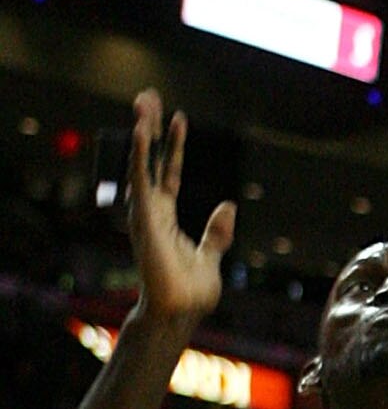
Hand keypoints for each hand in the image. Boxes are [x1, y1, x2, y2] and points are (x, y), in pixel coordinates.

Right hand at [125, 90, 231, 329]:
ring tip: (143, 102)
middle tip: (148, 96)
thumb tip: (228, 206)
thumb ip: (218, 232)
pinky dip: (139, 155)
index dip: (172, 146)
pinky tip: (139, 131)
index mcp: (165, 217)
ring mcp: (144, 213)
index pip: (168, 172)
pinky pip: (140, 180)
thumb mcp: (212, 255)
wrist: (180, 311)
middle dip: (148, 128)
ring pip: (141, 162)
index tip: (178, 120)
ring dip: (141, 131)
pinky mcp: (143, 217)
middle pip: (148, 159)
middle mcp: (151, 211)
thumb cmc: (191, 292)